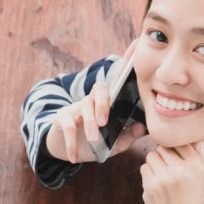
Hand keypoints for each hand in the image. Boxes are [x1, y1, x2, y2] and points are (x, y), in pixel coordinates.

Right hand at [45, 40, 147, 163]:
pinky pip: (68, 127)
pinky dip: (72, 144)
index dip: (126, 64)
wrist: (68, 151)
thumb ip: (127, 136)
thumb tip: (141, 127)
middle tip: (104, 122)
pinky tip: (74, 157)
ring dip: (88, 124)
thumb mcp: (113, 143)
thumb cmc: (93, 143)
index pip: (117, 82)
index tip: (135, 47)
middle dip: (103, 104)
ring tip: (94, 140)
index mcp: (108, 103)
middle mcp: (93, 100)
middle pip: (99, 90)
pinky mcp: (62, 118)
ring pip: (84, 107)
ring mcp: (76, 107)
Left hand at [139, 141, 203, 203]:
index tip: (176, 157)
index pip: (180, 140)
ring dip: (155, 164)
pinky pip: (144, 167)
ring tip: (163, 178)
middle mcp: (181, 170)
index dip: (176, 147)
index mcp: (197, 166)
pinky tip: (157, 186)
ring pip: (151, 155)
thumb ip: (200, 153)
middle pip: (163, 146)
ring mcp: (164, 178)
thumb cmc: (193, 200)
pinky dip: (148, 175)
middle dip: (164, 156)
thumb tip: (193, 131)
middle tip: (170, 170)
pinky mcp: (150, 186)